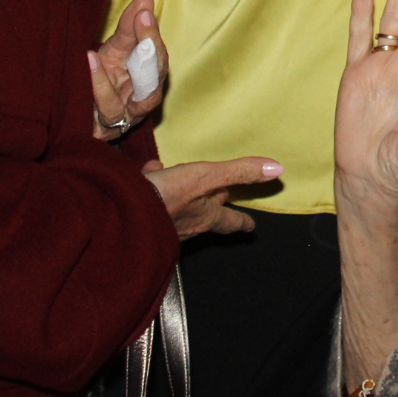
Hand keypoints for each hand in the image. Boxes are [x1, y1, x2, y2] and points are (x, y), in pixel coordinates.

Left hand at [90, 0, 169, 139]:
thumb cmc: (102, 80)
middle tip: (142, 20)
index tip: (145, 8)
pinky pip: (107, 110)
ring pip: (134, 100)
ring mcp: (128, 116)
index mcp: (149, 74)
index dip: (151, 33)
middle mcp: (145, 96)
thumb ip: (130, 27)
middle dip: (149, 48)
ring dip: (111, 79)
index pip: (157, 54)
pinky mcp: (108, 130)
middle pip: (154, 76)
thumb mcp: (114, 50)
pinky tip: (86, 66)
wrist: (78, 117)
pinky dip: (97, 89)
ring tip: (95, 54)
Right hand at [144, 156, 281, 237]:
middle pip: (205, 215)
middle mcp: (187, 225)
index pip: (231, 221)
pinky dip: (155, 185)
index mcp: (206, 217)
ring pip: (179, 208)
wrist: (120, 212)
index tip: (251, 227)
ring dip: (182, 193)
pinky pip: (154, 199)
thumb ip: (239, 172)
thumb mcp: (206, 176)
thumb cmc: (166, 196)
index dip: (242, 222)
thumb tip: (277, 169)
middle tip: (219, 199)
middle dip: (212, 205)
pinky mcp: (142, 217)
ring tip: (178, 176)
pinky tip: (148, 173)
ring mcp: (163, 224)